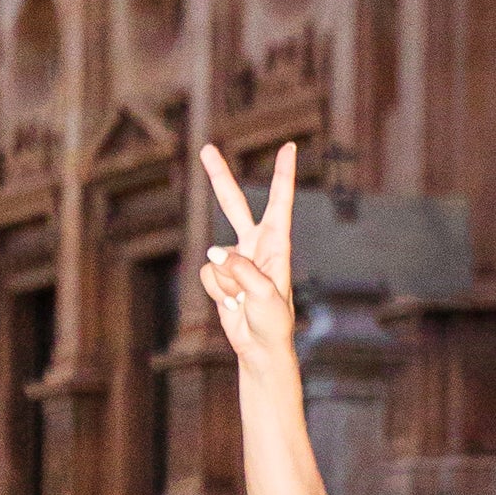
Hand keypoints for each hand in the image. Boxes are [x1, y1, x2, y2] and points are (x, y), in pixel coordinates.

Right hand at [198, 138, 298, 364]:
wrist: (259, 347)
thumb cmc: (274, 321)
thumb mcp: (265, 295)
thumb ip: (241, 271)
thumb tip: (215, 253)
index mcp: (277, 243)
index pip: (279, 202)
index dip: (282, 174)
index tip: (289, 147)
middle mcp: (256, 245)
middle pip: (232, 203)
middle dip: (218, 176)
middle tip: (206, 149)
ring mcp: (235, 259)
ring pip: (215, 257)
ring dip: (225, 283)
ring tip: (243, 301)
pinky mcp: (220, 275)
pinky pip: (206, 274)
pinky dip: (215, 291)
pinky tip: (231, 303)